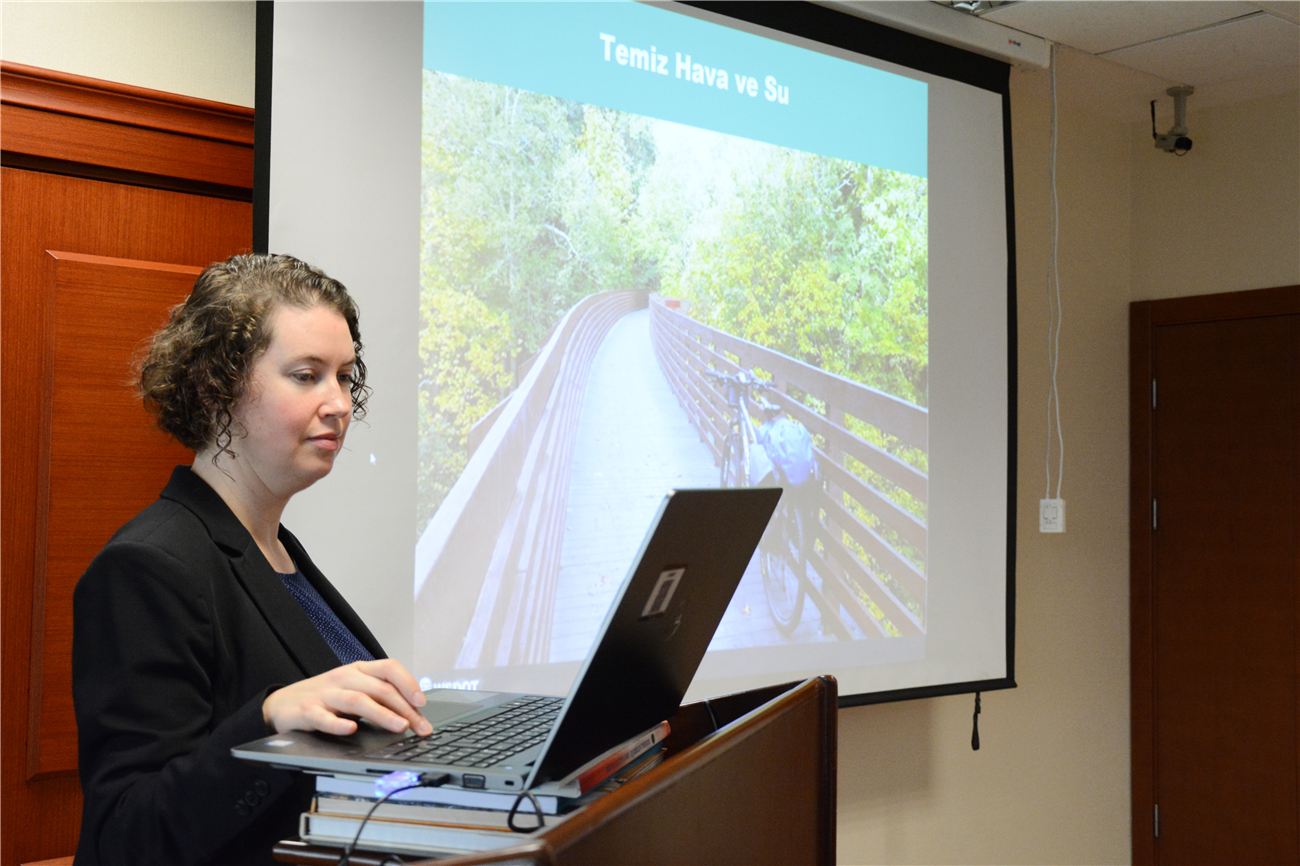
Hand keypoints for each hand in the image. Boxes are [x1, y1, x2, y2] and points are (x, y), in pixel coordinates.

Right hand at [262, 659, 432, 736]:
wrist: (282, 704)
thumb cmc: (325, 697)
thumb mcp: (354, 690)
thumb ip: (379, 697)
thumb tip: (413, 714)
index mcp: (359, 670)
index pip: (389, 668)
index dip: (408, 683)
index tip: (422, 702)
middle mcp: (344, 678)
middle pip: (380, 689)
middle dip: (404, 709)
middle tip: (420, 726)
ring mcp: (325, 694)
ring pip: (358, 701)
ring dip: (382, 714)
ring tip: (400, 727)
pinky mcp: (307, 711)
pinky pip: (323, 717)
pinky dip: (338, 724)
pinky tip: (350, 730)